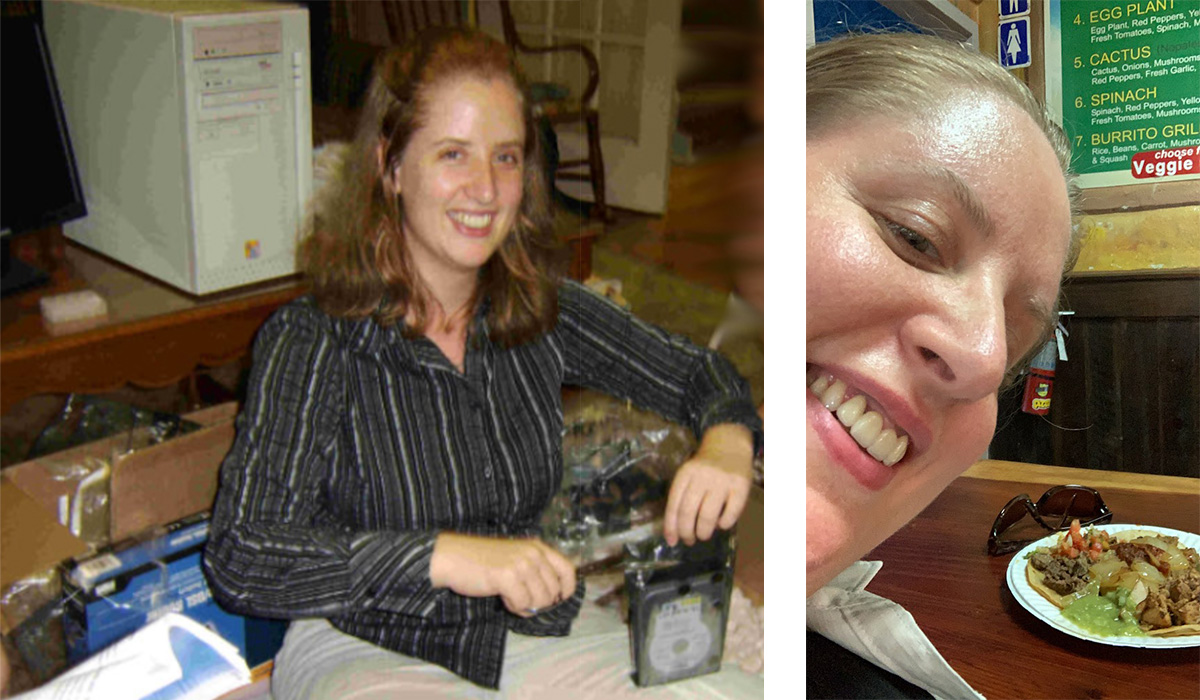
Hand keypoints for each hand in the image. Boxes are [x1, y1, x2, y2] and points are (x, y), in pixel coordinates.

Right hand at [429, 534, 575, 616]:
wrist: (453, 558)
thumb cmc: (483, 561)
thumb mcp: (516, 558)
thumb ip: (536, 571)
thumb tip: (554, 597)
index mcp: (538, 547)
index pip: (568, 569)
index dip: (567, 589)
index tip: (558, 599)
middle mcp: (533, 553)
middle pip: (553, 591)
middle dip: (539, 602)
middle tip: (519, 598)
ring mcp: (522, 564)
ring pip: (541, 600)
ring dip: (526, 605)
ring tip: (509, 596)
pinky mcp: (508, 576)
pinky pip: (523, 604)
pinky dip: (514, 607)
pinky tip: (502, 597)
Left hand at [664, 424, 753, 546]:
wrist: (730, 445)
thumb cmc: (705, 467)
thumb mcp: (688, 475)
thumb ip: (681, 497)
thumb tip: (674, 532)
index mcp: (685, 474)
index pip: (674, 504)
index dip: (671, 526)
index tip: (672, 541)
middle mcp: (702, 476)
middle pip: (688, 512)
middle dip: (687, 532)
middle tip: (690, 540)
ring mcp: (722, 480)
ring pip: (708, 515)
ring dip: (704, 531)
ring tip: (703, 535)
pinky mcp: (741, 486)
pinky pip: (731, 513)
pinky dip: (724, 524)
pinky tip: (721, 524)